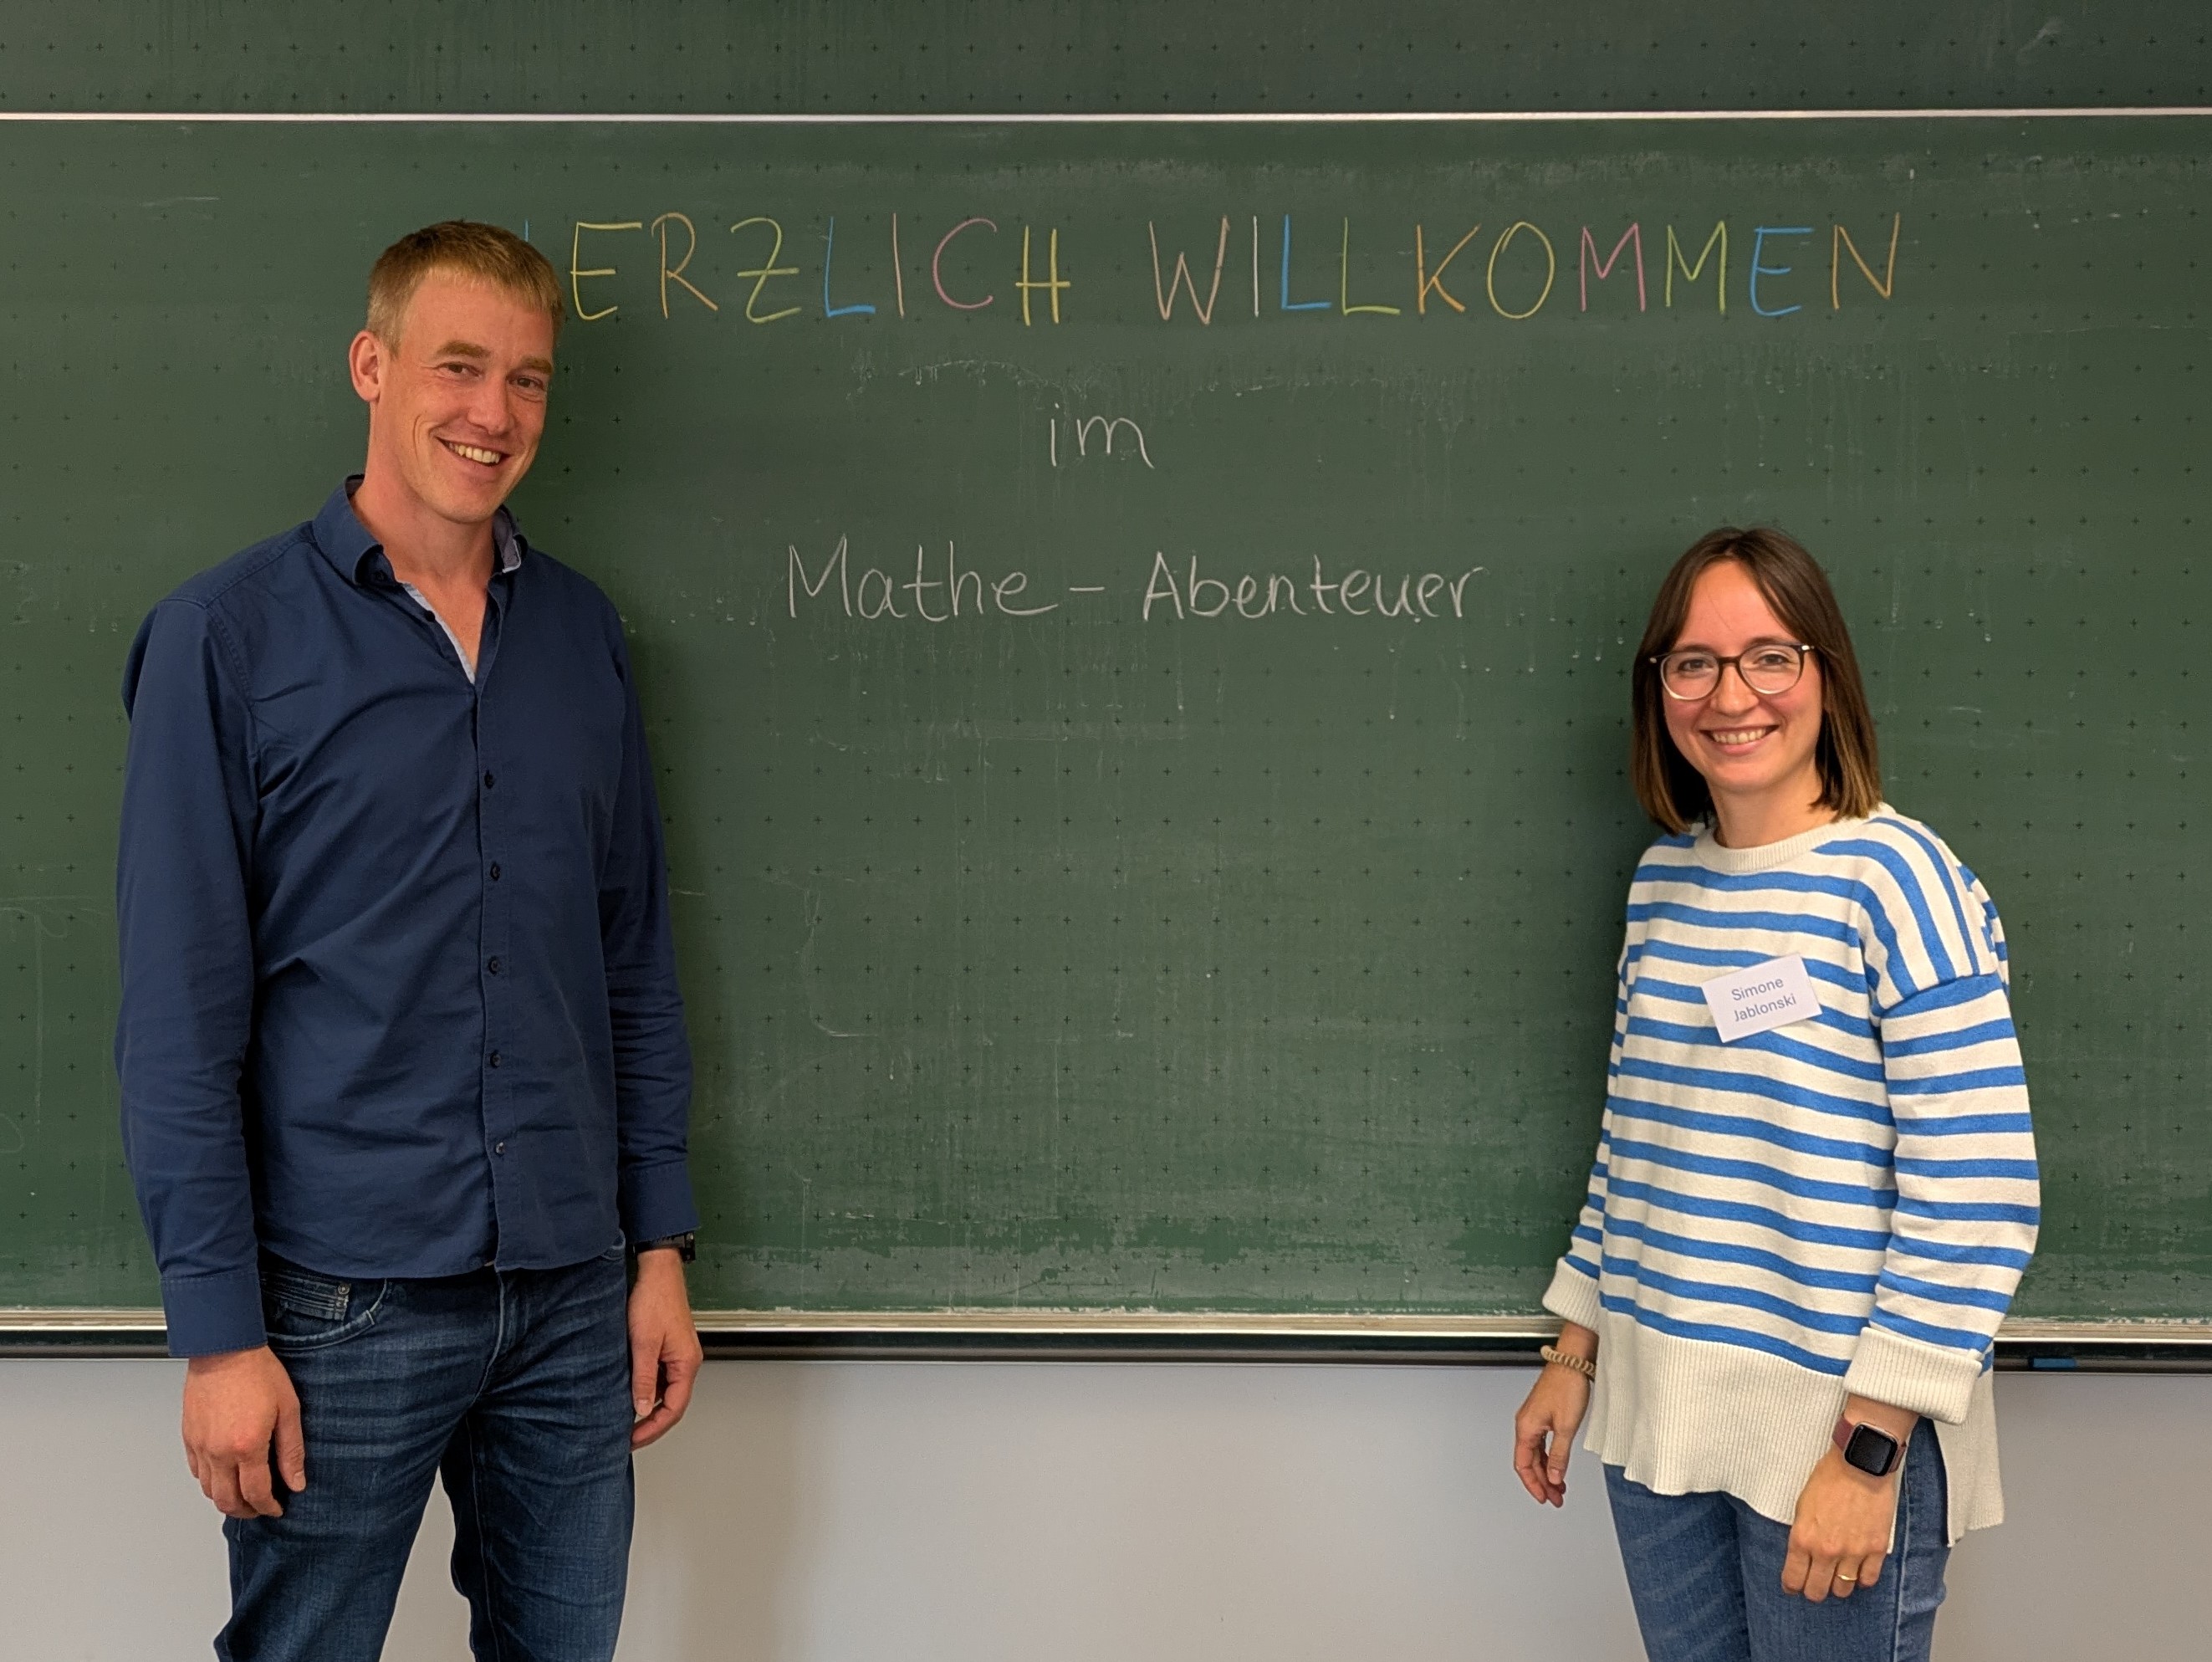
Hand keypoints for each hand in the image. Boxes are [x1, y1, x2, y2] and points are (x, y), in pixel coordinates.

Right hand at [181, 1346, 304, 1518]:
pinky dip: (209, 1481)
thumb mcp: (288, 1409)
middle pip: (227, 1500)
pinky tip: (224, 1475)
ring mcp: (200, 1446)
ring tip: (243, 1495)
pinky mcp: (188, 1437)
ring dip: (226, 1499)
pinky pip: (196, 1471)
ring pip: (208, 1490)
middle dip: (246, 1511)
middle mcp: (218, 1452)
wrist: (224, 1350)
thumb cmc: (258, 1373)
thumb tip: (296, 1481)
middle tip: (260, 1508)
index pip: (256, 1493)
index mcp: (246, 1446)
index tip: (277, 1508)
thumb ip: (292, 1451)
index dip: (268, 1507)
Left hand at [627, 1248, 702, 1449]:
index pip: (674, 1409)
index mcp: (686, 1363)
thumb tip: (643, 1409)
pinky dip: (648, 1390)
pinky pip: (661, 1377)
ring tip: (626, 1419)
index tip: (633, 1439)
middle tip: (628, 1437)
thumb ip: (644, 1378)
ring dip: (649, 1407)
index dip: (654, 1429)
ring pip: (667, 1391)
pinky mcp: (668, 1347)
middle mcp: (686, 1362)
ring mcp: (678, 1355)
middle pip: (673, 1404)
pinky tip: (631, 1392)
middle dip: (652, 1423)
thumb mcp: (644, 1343)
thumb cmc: (655, 1299)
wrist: (657, 1271)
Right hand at [1512, 1323, 1595, 1505]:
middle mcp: (1525, 1424)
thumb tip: (1554, 1477)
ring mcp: (1533, 1420)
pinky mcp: (1542, 1415)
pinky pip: (1541, 1444)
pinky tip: (1558, 1466)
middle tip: (1556, 1497)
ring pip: (1535, 1454)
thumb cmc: (1567, 1386)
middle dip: (1542, 1482)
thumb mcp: (1566, 1427)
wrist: (1572, 1362)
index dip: (1533, 1485)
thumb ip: (1559, 1455)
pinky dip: (1549, 1458)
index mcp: (1526, 1428)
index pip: (1523, 1466)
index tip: (1544, 1498)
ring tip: (1559, 1486)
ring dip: (1547, 1472)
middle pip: (1529, 1462)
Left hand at [1783, 1398, 1915, 1600]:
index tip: (1793, 1587)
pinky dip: (1862, 1579)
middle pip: (1817, 1591)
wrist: (1859, 1464)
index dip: (1792, 1587)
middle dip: (1813, 1591)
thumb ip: (1803, 1535)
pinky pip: (1868, 1580)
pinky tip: (1858, 1571)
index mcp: (1803, 1538)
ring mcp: (1853, 1552)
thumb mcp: (1802, 1506)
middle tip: (1814, 1584)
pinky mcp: (1876, 1549)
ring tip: (1837, 1575)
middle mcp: (1826, 1550)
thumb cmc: (1829, 1479)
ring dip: (1838, 1585)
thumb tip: (1802, 1556)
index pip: (1793, 1579)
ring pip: (1843, 1589)